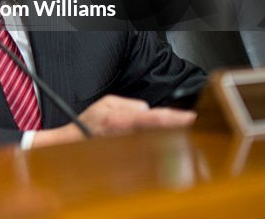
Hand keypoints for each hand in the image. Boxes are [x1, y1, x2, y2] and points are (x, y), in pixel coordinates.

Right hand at [32, 95, 195, 146]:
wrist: (72, 145)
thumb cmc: (87, 125)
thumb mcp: (105, 103)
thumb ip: (130, 103)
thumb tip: (148, 109)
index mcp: (121, 121)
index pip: (154, 118)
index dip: (175, 118)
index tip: (191, 117)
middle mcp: (127, 137)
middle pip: (161, 133)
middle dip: (178, 130)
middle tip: (193, 126)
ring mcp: (129, 151)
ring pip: (158, 145)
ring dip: (170, 142)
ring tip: (182, 137)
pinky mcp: (129, 162)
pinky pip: (150, 157)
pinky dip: (160, 153)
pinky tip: (166, 149)